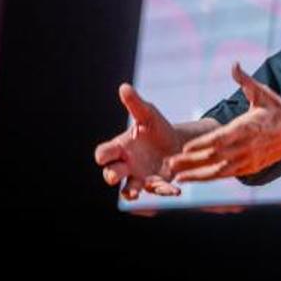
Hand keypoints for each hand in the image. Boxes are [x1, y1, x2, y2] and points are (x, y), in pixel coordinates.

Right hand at [94, 83, 182, 199]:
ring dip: (130, 192)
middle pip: (111, 173)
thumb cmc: (157, 128)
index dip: (102, 155)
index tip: (103, 156)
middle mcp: (126, 164)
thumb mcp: (148, 114)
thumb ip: (135, 104)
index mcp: (121, 147)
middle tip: (114, 176)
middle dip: (111, 175)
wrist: (177, 142)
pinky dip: (164, 191)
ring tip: (134, 194)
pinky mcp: (156, 184)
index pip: (104, 153)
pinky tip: (175, 190)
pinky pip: (156, 191)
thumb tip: (124, 87)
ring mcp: (140, 177)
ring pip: (128, 189)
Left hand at [166, 63, 280, 182]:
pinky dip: (212, 178)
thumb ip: (245, 80)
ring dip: (199, 176)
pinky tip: (197, 179)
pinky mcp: (252, 168)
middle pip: (216, 158)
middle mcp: (248, 146)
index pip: (221, 138)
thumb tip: (234, 64)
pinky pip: (228, 175)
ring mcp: (250, 159)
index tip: (185, 148)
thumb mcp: (263, 93)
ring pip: (220, 171)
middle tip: (171, 165)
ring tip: (178, 178)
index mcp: (248, 127)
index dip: (202, 144)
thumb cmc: (279, 110)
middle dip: (192, 163)